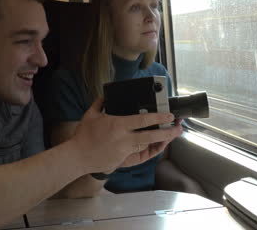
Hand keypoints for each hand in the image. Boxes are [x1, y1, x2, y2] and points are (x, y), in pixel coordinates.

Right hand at [68, 98, 182, 173]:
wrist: (77, 156)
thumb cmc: (83, 136)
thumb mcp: (90, 115)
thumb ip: (99, 103)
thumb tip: (105, 95)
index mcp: (118, 125)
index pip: (143, 120)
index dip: (159, 117)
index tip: (169, 115)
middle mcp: (124, 138)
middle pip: (151, 135)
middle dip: (168, 132)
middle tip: (179, 128)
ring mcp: (124, 150)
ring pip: (146, 145)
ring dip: (159, 141)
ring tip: (170, 136)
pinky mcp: (122, 160)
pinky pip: (137, 153)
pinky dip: (146, 149)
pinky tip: (154, 145)